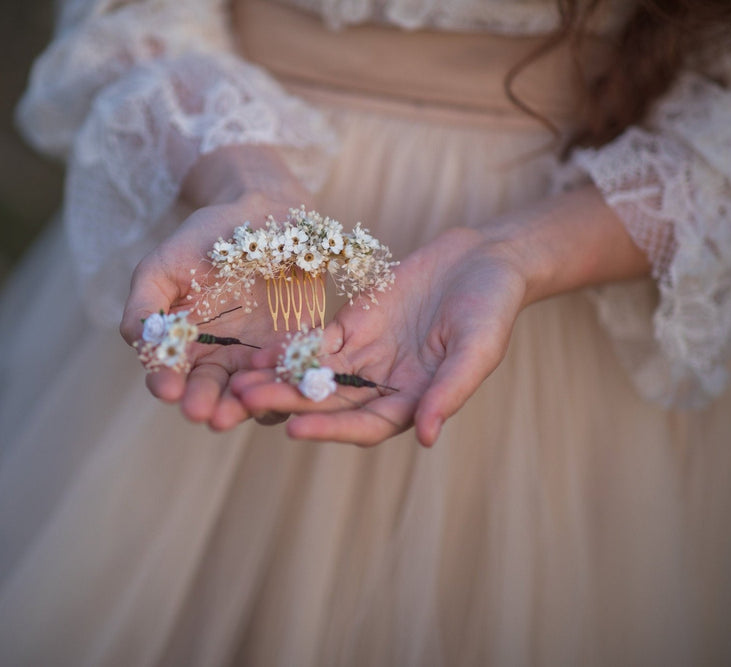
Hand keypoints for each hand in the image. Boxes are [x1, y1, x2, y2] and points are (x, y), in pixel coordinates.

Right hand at [120, 146, 311, 429]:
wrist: (262, 213)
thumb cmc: (205, 239)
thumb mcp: (163, 265)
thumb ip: (145, 304)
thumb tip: (137, 342)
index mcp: (184, 345)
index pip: (170, 374)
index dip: (166, 382)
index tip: (168, 388)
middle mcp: (220, 359)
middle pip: (209, 392)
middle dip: (205, 403)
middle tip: (201, 412)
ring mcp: (259, 357)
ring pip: (249, 393)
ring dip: (243, 406)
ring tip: (234, 412)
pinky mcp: (297, 348)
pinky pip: (291, 372)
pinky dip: (285, 382)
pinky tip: (280, 386)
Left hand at [231, 226, 526, 445]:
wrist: (483, 259)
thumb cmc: (491, 307)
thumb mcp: (478, 348)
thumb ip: (451, 391)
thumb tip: (428, 437)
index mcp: (415, 403)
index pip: (366, 425)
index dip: (330, 429)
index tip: (294, 428)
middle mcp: (384, 388)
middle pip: (330, 404)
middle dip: (288, 403)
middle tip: (245, 402)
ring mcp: (366, 358)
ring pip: (315, 376)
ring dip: (278, 381)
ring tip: (238, 383)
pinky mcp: (352, 328)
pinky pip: (315, 343)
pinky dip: (288, 350)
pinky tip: (257, 354)